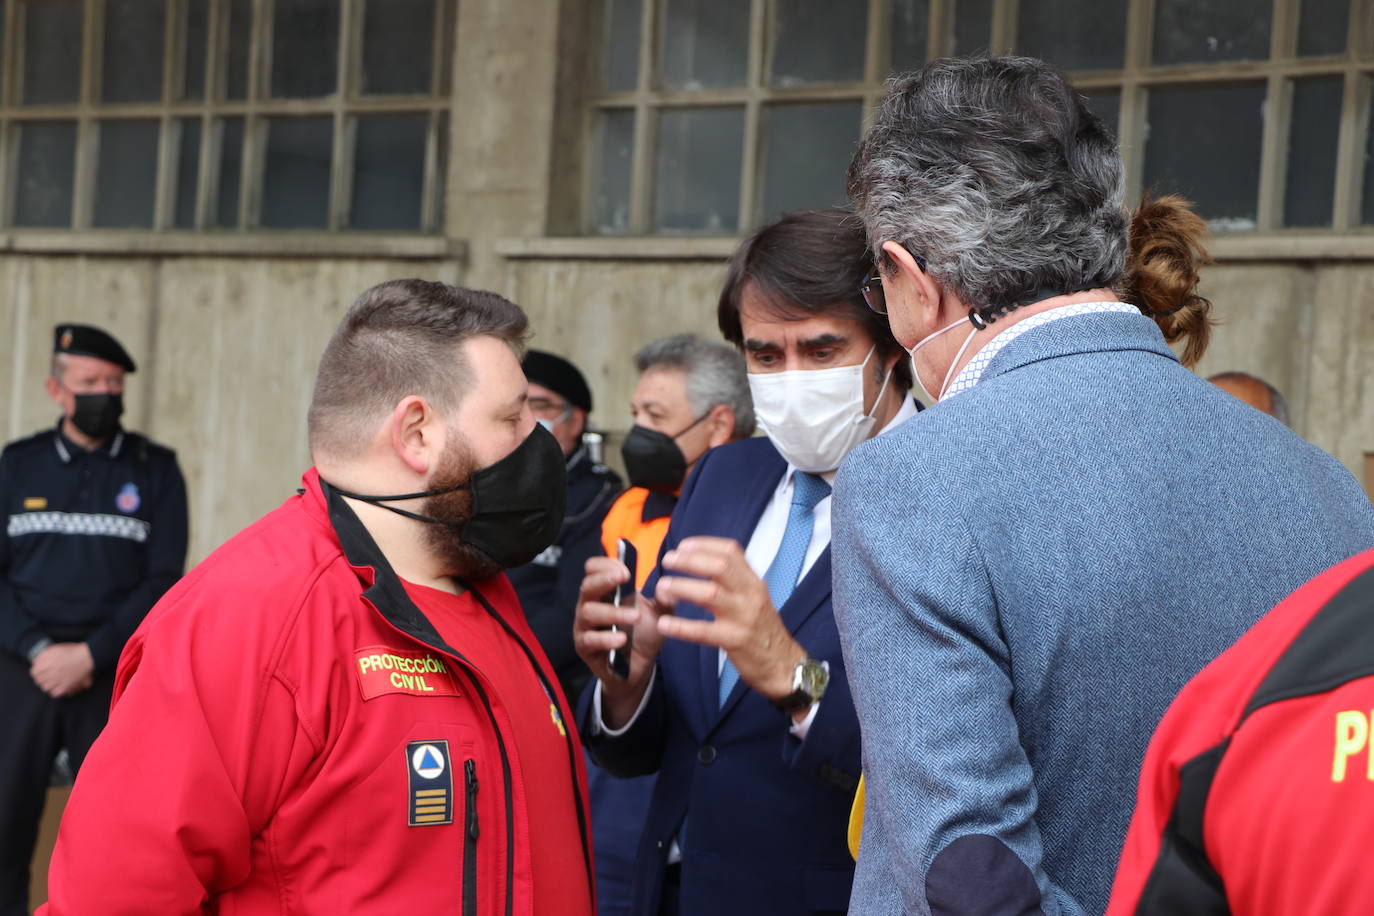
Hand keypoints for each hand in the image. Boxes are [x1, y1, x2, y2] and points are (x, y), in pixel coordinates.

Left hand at [31, 643, 94, 697]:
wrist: (87, 656)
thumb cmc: (72, 651)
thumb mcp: (55, 649)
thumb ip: (42, 655)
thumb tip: (35, 662)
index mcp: (46, 663)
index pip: (34, 672)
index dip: (36, 672)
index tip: (40, 672)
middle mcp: (50, 672)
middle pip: (39, 681)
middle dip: (41, 679)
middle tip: (47, 677)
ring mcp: (58, 680)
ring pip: (45, 688)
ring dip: (47, 685)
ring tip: (52, 682)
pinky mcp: (65, 686)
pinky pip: (54, 693)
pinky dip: (55, 691)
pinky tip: (58, 687)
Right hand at [573, 556, 669, 726]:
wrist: (640, 666)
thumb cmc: (644, 634)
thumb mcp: (659, 614)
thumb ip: (664, 600)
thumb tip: (666, 586)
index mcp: (606, 590)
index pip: (594, 569)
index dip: (606, 565)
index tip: (625, 568)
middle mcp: (591, 604)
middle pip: (587, 585)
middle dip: (604, 579)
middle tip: (623, 577)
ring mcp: (585, 625)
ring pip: (588, 612)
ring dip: (613, 612)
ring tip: (635, 617)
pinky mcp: (584, 647)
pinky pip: (589, 639)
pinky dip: (606, 638)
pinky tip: (622, 639)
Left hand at [653, 536, 804, 702]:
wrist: (784, 665)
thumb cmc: (764, 631)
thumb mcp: (756, 599)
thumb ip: (736, 581)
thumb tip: (706, 563)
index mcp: (754, 583)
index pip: (731, 552)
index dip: (705, 544)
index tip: (683, 546)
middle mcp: (750, 595)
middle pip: (719, 567)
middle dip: (689, 560)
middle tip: (667, 560)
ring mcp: (743, 618)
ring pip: (710, 594)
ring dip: (682, 587)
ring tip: (663, 587)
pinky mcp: (735, 641)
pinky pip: (703, 631)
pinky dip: (681, 626)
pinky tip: (665, 624)